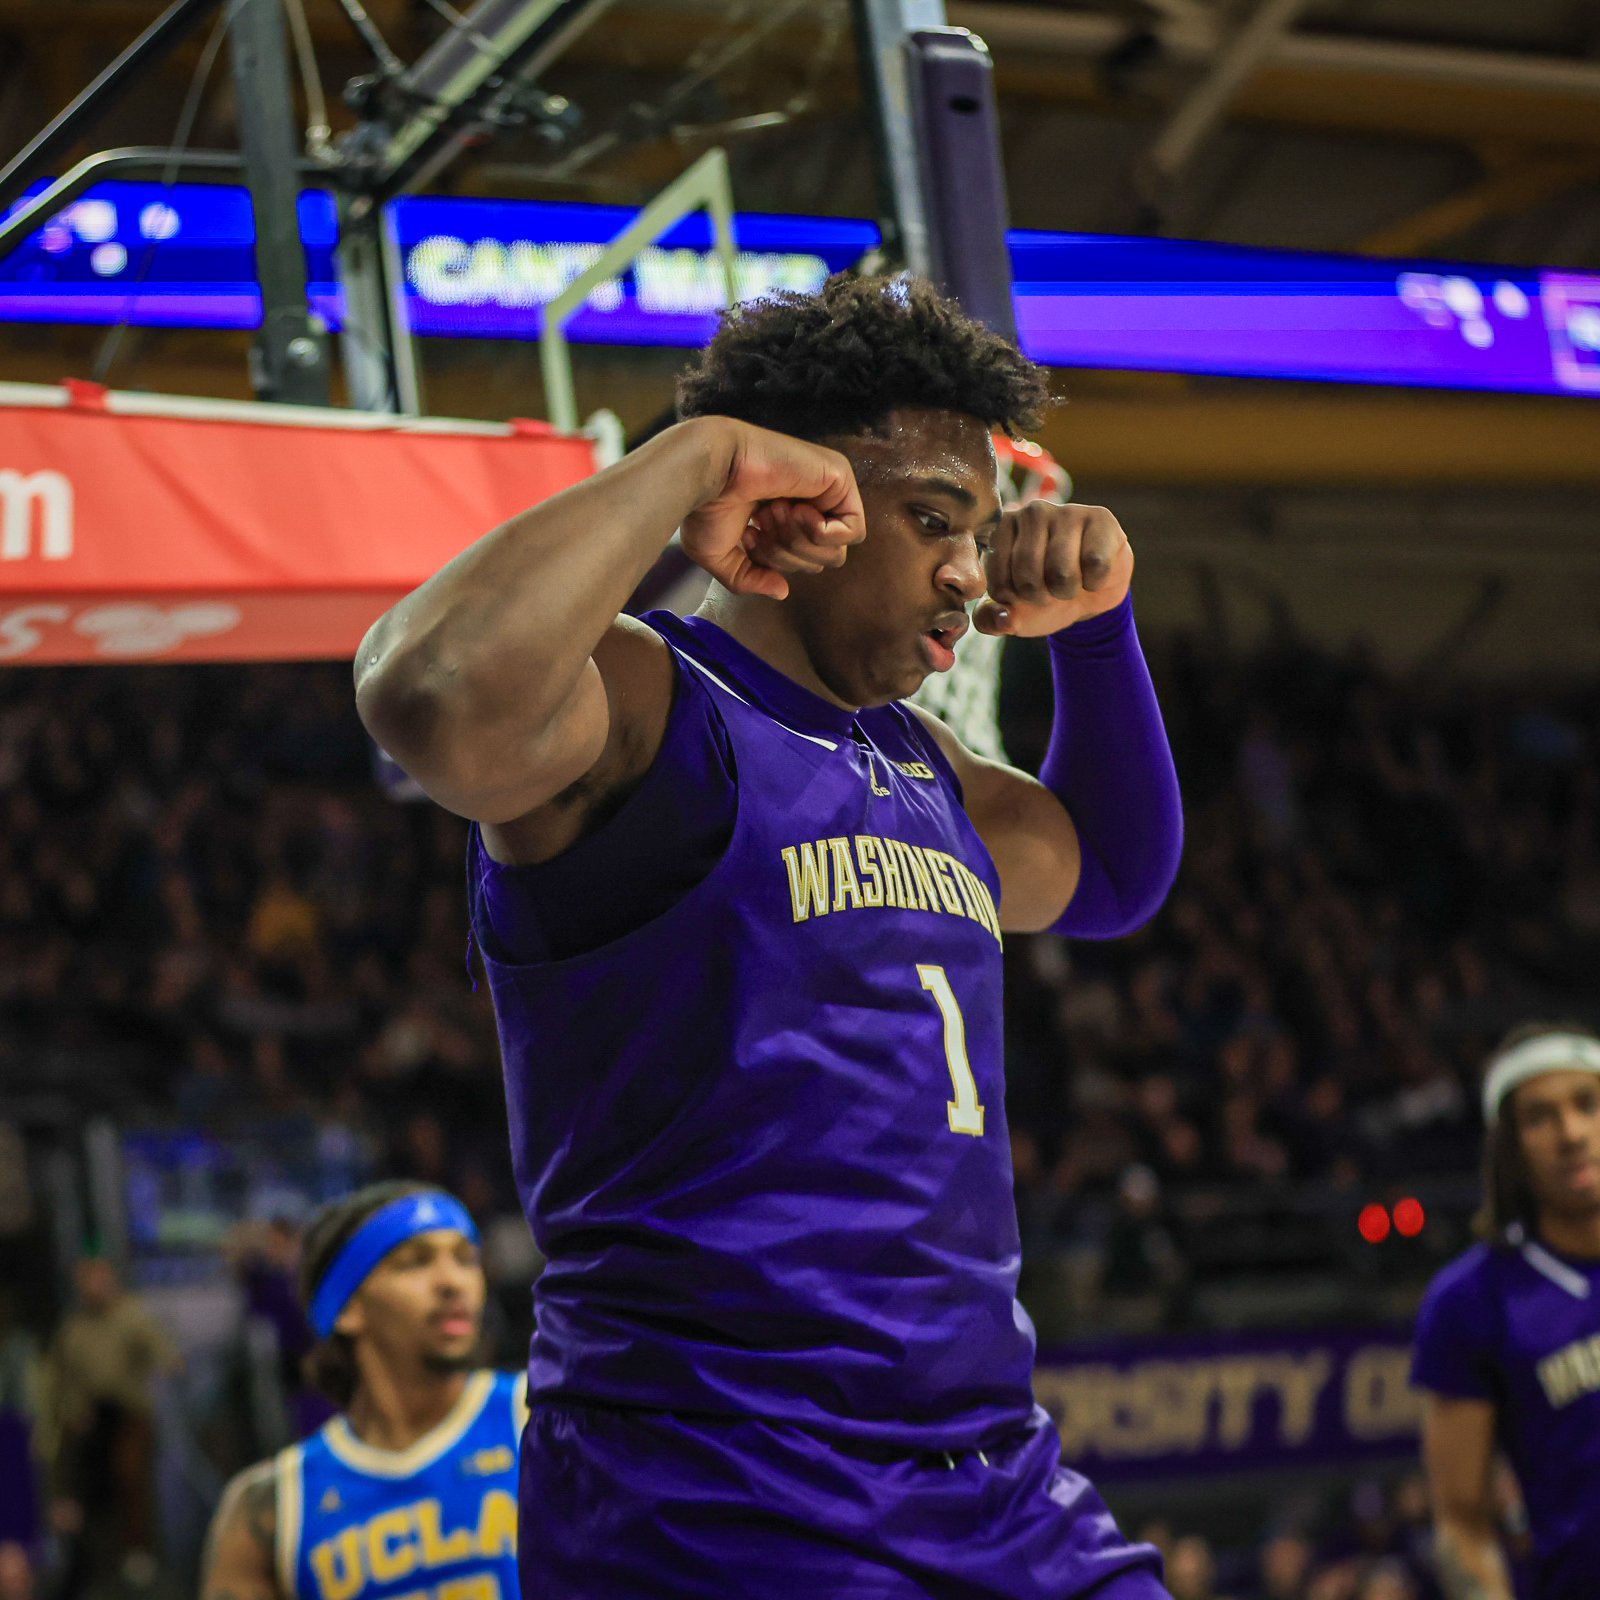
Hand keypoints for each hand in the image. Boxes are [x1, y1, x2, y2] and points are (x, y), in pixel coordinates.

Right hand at [678, 419, 865, 599]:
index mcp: (783, 517)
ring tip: (773, 512)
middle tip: (762, 523)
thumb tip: (783, 592)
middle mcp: (807, 502)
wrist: (711, 471)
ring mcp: (826, 489)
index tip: (749, 534)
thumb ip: (751, 578)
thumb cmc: (707, 506)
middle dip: (788, 555)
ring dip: (799, 542)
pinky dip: (821, 532)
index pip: (801, 562)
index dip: (776, 561)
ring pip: (837, 551)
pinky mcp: (840, 477)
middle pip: (821, 561)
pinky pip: (853, 530)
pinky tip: (796, 510)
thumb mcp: (722, 556)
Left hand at [973, 502, 1132, 637]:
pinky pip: (1095, 564)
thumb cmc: (1045, 594)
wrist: (1089, 592)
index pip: (999, 579)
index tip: (1023, 593)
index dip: (1014, 600)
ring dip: (1067, 591)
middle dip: (1041, 597)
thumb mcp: (1013, 613)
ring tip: (1070, 581)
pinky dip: (1095, 582)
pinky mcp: (1101, 518)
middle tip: (1050, 589)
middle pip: (1028, 573)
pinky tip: (1093, 573)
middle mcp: (1032, 512)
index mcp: (1001, 529)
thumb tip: (1003, 620)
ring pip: (1061, 570)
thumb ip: (991, 620)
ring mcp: (1067, 511)